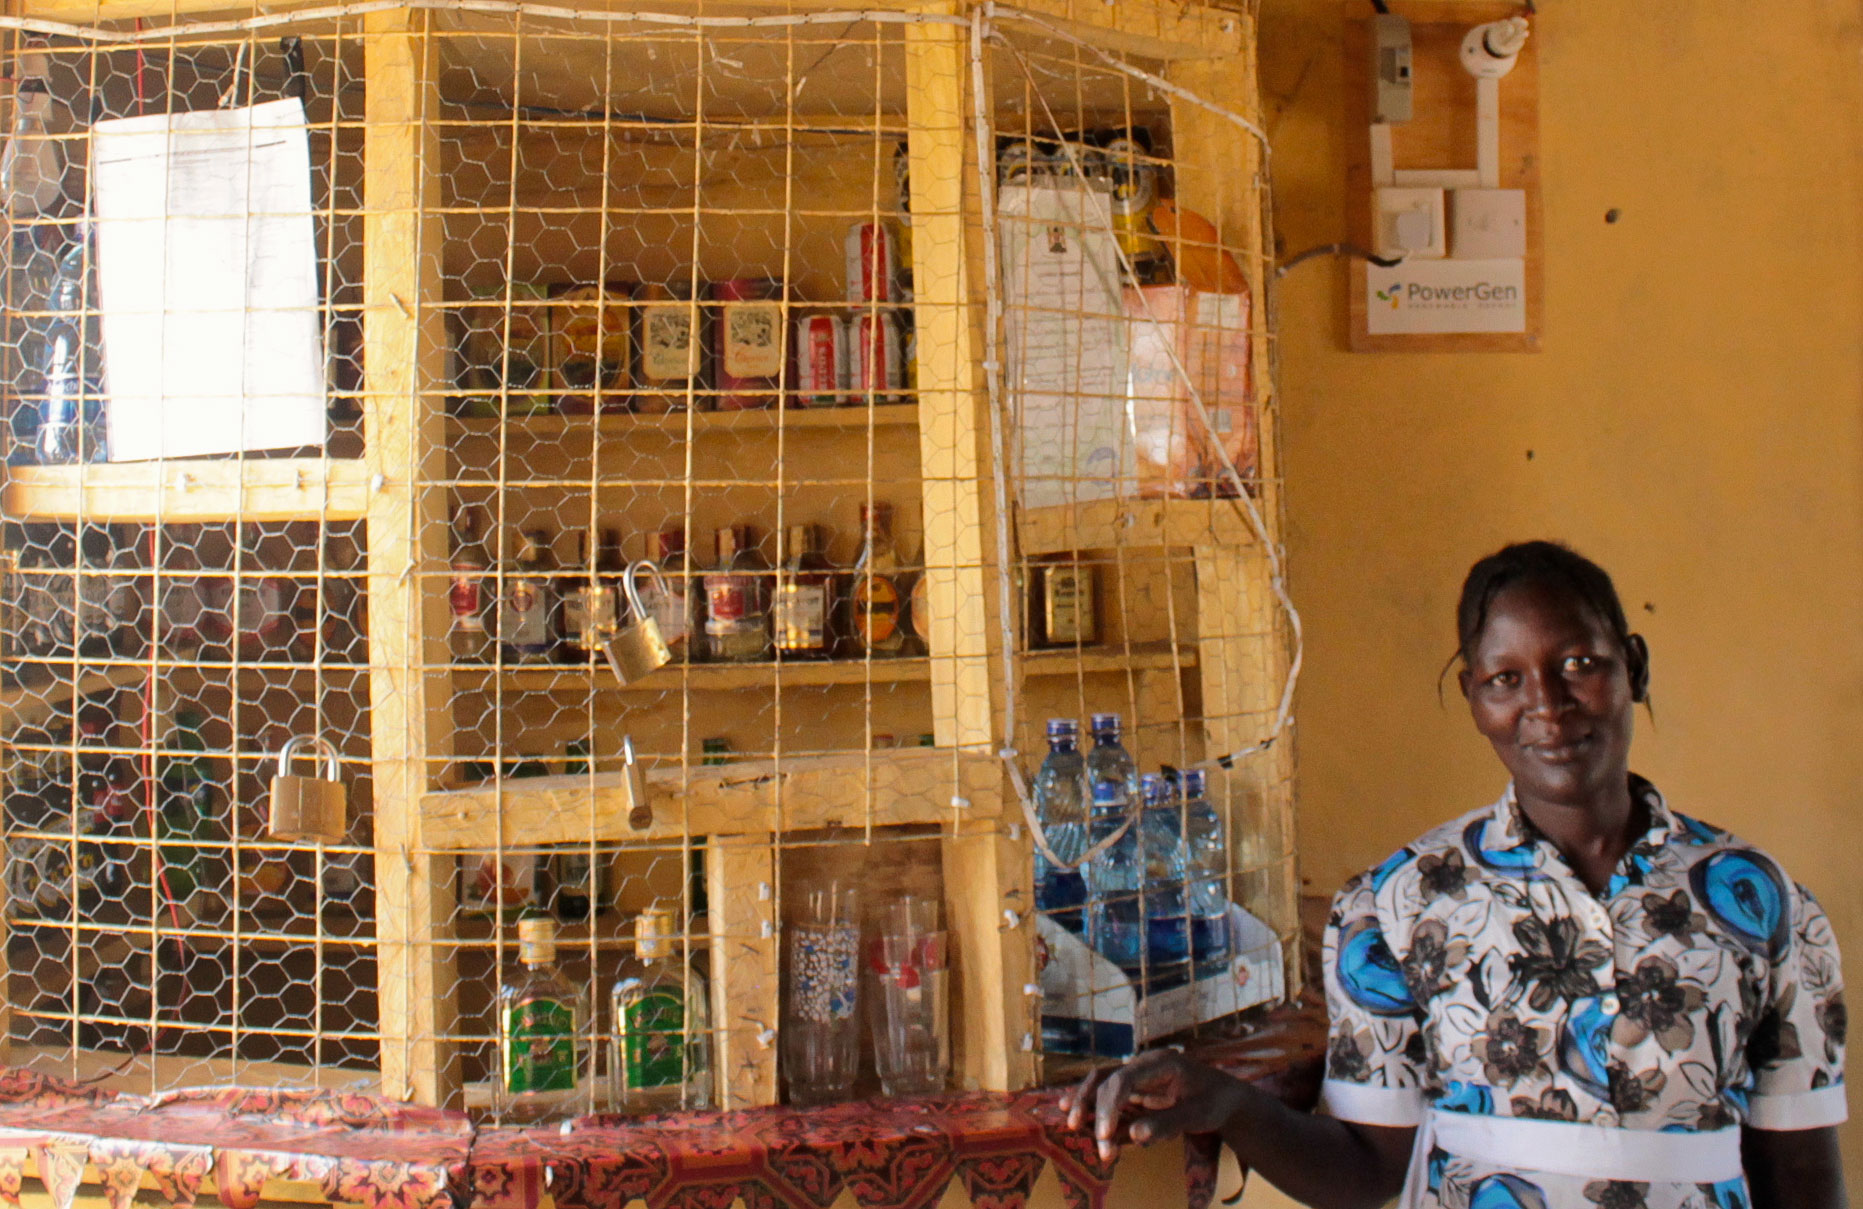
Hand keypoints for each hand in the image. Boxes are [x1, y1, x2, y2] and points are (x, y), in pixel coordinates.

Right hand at [1061, 1048, 1248, 1160]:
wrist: (1226, 1097)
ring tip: (1071, 1122)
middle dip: (1098, 1112)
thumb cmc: (1215, 1101)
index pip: (1124, 1078)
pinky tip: (1071, 1109)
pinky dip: (1090, 1102)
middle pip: (1108, 1080)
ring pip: (1102, 1083)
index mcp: (1160, 1063)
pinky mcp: (1135, 1090)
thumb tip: (1134, 1134)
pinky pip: (1108, 1093)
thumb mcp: (1198, 1114)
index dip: (1110, 1105)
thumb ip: (1167, 1123)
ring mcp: (1137, 1076)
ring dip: (1086, 1103)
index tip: (1106, 1134)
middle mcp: (1143, 1065)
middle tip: (1100, 1143)